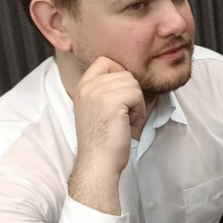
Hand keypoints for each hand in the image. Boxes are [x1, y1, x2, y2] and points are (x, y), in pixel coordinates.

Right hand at [68, 57, 146, 213]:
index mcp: (82, 86)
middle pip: (124, 73)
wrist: (98, 161)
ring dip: (136, 102)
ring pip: (133, 83)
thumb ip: (104, 90)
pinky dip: (139, 110)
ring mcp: (98, 93)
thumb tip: (126, 77)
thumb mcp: (95, 107)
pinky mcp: (111, 102)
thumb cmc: (101, 139)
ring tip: (126, 119)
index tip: (122, 95)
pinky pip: (137, 94)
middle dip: (131, 93)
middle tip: (125, 113)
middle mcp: (87, 86)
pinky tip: (129, 122)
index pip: (105, 61)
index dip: (120, 74)